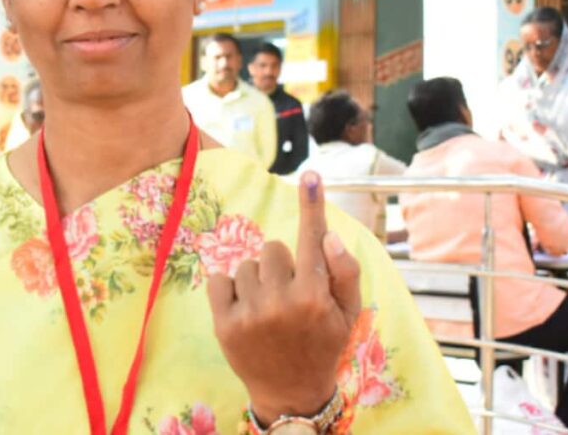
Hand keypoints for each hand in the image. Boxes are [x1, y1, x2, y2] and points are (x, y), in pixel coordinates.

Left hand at [207, 171, 360, 424]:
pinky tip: (244, 309)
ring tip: (267, 307)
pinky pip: (219, 279)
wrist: (291, 391)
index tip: (310, 175)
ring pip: (245, 264)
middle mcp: (282, 302)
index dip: (312, 205)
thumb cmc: (322, 344)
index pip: (313, 240)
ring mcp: (250, 313)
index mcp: (314, 296)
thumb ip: (345, 272)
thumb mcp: (348, 313)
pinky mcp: (224, 324)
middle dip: (280, 265)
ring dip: (255, 280)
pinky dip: (228, 289)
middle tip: (288, 294)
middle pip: (272, 248)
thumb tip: (328, 236)